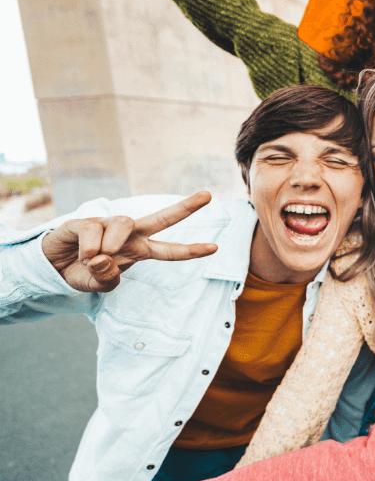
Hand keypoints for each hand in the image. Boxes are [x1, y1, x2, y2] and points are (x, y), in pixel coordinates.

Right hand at [42, 192, 218, 291]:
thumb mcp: (100, 285)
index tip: (215, 248)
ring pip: (124, 224)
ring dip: (111, 245)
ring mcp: (109, 225)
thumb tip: (105, 258)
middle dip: (185, 208)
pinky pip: (94, 229)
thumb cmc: (85, 272)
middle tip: (208, 196)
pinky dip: (89, 247)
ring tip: (94, 260)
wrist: (53, 267)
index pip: (169, 250)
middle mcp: (129, 234)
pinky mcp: (86, 220)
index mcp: (139, 250)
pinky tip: (82, 254)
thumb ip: (108, 278)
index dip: (191, 251)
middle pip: (161, 218)